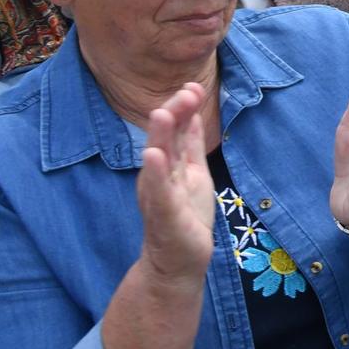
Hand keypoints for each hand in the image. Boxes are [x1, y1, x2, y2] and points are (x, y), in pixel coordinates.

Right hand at [136, 83, 215, 286]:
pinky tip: (153, 156)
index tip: (195, 84)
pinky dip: (156, 173)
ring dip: (160, 137)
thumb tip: (193, 112)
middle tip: (187, 91)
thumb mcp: (193, 173)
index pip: (177, 130)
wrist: (177, 263)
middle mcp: (161, 175)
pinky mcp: (164, 216)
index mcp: (171, 165)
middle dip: (175, 114)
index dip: (184, 108)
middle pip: (166, 139)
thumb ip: (191, 144)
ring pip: (159, 162)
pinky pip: (159, 192)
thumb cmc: (186, 216)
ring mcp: (160, 195)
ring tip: (162, 113)